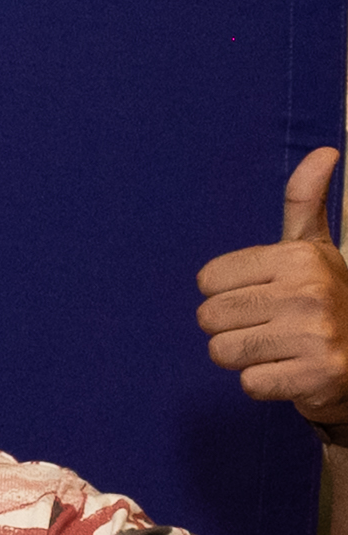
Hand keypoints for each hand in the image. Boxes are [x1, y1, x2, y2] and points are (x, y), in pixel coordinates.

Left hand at [201, 147, 347, 428]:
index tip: (263, 296)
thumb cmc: (328, 299)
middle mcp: (309, 290)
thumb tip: (324, 151)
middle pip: (209, 316)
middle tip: (271, 327)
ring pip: (223, 351)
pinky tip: (292, 371)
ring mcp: (316, 334)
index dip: (226, 293)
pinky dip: (265, 383)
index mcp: (300, 256)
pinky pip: (249, 383)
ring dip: (246, 357)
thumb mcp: (314, 249)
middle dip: (232, 327)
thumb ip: (306, 201)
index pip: (207, 280)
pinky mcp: (318, 376)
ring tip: (280, 349)